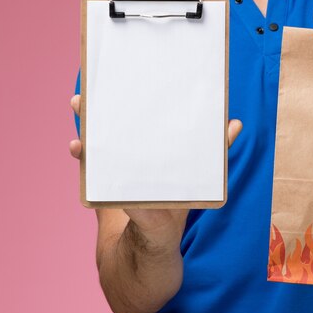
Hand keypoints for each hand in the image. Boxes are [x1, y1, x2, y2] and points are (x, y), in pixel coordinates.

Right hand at [69, 95, 242, 241]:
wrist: (155, 238)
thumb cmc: (179, 200)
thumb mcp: (201, 174)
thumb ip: (215, 148)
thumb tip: (235, 123)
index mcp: (150, 144)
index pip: (137, 115)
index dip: (126, 94)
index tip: (116, 75)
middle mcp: (129, 150)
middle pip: (111, 123)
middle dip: (98, 105)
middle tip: (87, 91)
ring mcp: (115, 166)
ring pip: (98, 140)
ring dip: (87, 123)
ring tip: (79, 108)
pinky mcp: (106, 184)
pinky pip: (92, 167)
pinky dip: (84, 156)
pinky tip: (78, 148)